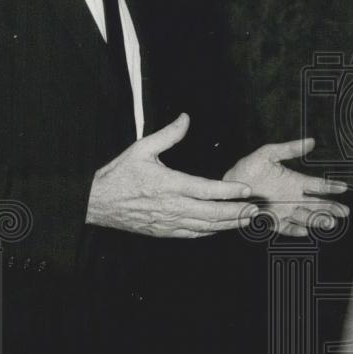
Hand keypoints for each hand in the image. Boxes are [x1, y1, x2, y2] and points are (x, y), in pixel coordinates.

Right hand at [86, 113, 257, 236]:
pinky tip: (222, 228)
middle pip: (211, 213)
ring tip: (247, 221)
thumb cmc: (119, 174)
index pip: (206, 190)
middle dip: (236, 212)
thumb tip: (185, 118)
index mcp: (169, 184)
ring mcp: (168, 222)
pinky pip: (192, 235)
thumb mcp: (142, 148)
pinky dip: (210, 232)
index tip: (246, 191)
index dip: (229, 191)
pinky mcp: (163, 232)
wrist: (96, 202)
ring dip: (228, 224)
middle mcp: (172, 206)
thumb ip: (168, 134)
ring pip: (205, 227)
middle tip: (256, 210)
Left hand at [224, 139, 348, 236]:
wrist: (229, 186)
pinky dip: (295, 230)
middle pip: (316, 204)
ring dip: (318, 219)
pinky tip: (305, 231)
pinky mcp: (272, 221)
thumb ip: (289, 149)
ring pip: (305, 216)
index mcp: (294, 181)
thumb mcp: (268, 154)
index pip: (317, 185)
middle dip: (331, 207)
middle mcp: (292, 197)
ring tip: (331, 223)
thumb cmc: (247, 168)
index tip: (344, 187)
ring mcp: (284, 210)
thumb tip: (310, 141)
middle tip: (344, 212)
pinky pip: (286, 227)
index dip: (331, 186)